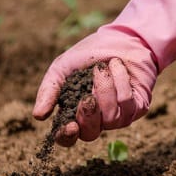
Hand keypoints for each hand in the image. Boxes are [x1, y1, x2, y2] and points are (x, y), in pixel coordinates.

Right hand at [33, 27, 156, 145]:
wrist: (119, 38)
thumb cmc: (88, 55)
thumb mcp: (62, 68)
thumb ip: (49, 90)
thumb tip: (38, 116)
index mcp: (74, 112)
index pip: (67, 137)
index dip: (66, 137)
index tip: (70, 126)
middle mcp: (96, 119)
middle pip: (90, 134)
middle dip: (88, 115)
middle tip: (88, 96)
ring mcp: (118, 116)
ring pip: (111, 118)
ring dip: (104, 89)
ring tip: (101, 68)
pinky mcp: (137, 108)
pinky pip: (127, 103)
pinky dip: (120, 81)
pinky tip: (117, 66)